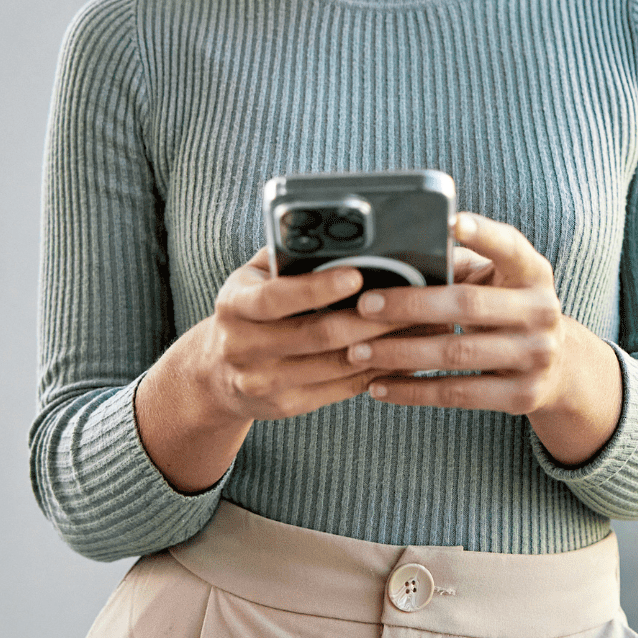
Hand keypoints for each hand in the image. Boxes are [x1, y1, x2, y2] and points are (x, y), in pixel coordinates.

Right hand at [134, 249, 405, 491]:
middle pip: (318, 334)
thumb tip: (339, 232)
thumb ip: (287, 257)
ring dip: (386, 346)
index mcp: (235, 305)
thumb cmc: (250, 309)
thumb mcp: (253, 279)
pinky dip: (378, 371)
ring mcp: (263, 382)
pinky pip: (342, 388)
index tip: (358, 275)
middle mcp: (242, 347)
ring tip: (422, 326)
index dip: (317, 288)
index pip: (276, 297)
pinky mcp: (286, 405)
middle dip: (372, 318)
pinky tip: (405, 355)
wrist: (215, 373)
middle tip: (415, 301)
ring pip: (337, 365)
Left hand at [346, 213, 622, 464]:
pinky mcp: (523, 395)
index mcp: (534, 273)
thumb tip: (397, 252)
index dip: (483, 234)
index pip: (510, 247)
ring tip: (358, 351)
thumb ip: (460, 264)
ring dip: (401, 353)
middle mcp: (542, 311)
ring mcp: (536, 356)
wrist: (558, 367)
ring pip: (457, 353)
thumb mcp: (499, 281)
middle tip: (364, 305)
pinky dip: (413, 390)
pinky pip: (458, 394)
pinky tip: (379, 385)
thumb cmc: (507, 309)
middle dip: (410, 304)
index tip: (451, 223)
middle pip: (469, 305)